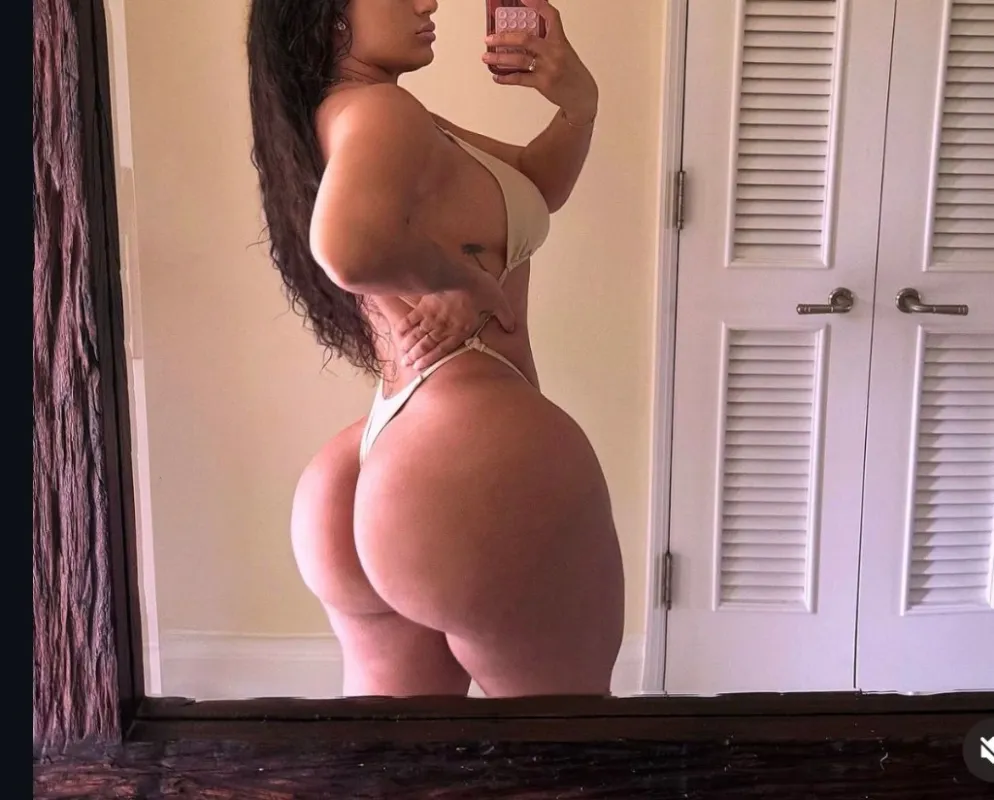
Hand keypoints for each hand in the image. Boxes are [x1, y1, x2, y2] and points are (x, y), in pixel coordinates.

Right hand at [394, 268, 514, 370]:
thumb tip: (512, 328)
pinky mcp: (424, 305)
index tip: (421, 367)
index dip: (432, 359)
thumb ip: (505, 316)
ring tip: (402, 355)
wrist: (458, 274)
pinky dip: (405, 328)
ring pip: (418, 335)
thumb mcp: (498, 301)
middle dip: (417, 355)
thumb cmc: (479, 288)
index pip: (444, 349)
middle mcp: (444, 327)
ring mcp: (432, 317)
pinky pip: (412, 319)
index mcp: (461, 329)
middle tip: (407, 364)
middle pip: (427, 344)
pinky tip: (399, 335)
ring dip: (410, 346)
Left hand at [482, 0, 597, 123]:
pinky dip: (506, 78)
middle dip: (504, 38)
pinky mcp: (543, 83)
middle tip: (490, 38)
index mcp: (560, 41)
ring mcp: (548, 68)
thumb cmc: (571, 72)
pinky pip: (520, 79)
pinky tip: (497, 76)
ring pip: (519, 59)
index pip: (551, 16)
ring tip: (486, 57)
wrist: (582, 95)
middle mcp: (554, 52)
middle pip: (525, 39)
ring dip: (499, 58)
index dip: (538, 5)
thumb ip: (547, 42)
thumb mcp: (564, 52)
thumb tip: (522, 38)